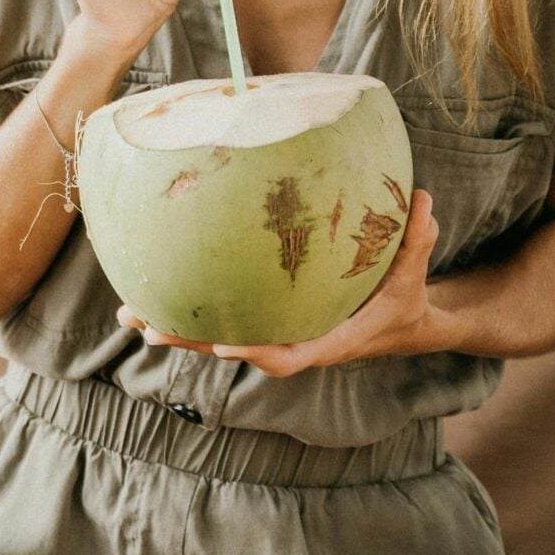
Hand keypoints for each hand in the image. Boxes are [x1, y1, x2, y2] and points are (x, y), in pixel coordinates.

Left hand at [118, 189, 440, 377]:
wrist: (400, 328)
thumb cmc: (405, 301)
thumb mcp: (414, 274)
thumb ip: (418, 240)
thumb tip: (424, 199)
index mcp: (327, 342)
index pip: (286, 354)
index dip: (255, 350)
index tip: (223, 345)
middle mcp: (293, 344)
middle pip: (234, 350)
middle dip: (191, 343)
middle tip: (147, 326)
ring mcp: (276, 336)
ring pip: (217, 340)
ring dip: (174, 331)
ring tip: (130, 315)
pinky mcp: (265, 324)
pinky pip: (221, 323)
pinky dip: (188, 314)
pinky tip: (152, 298)